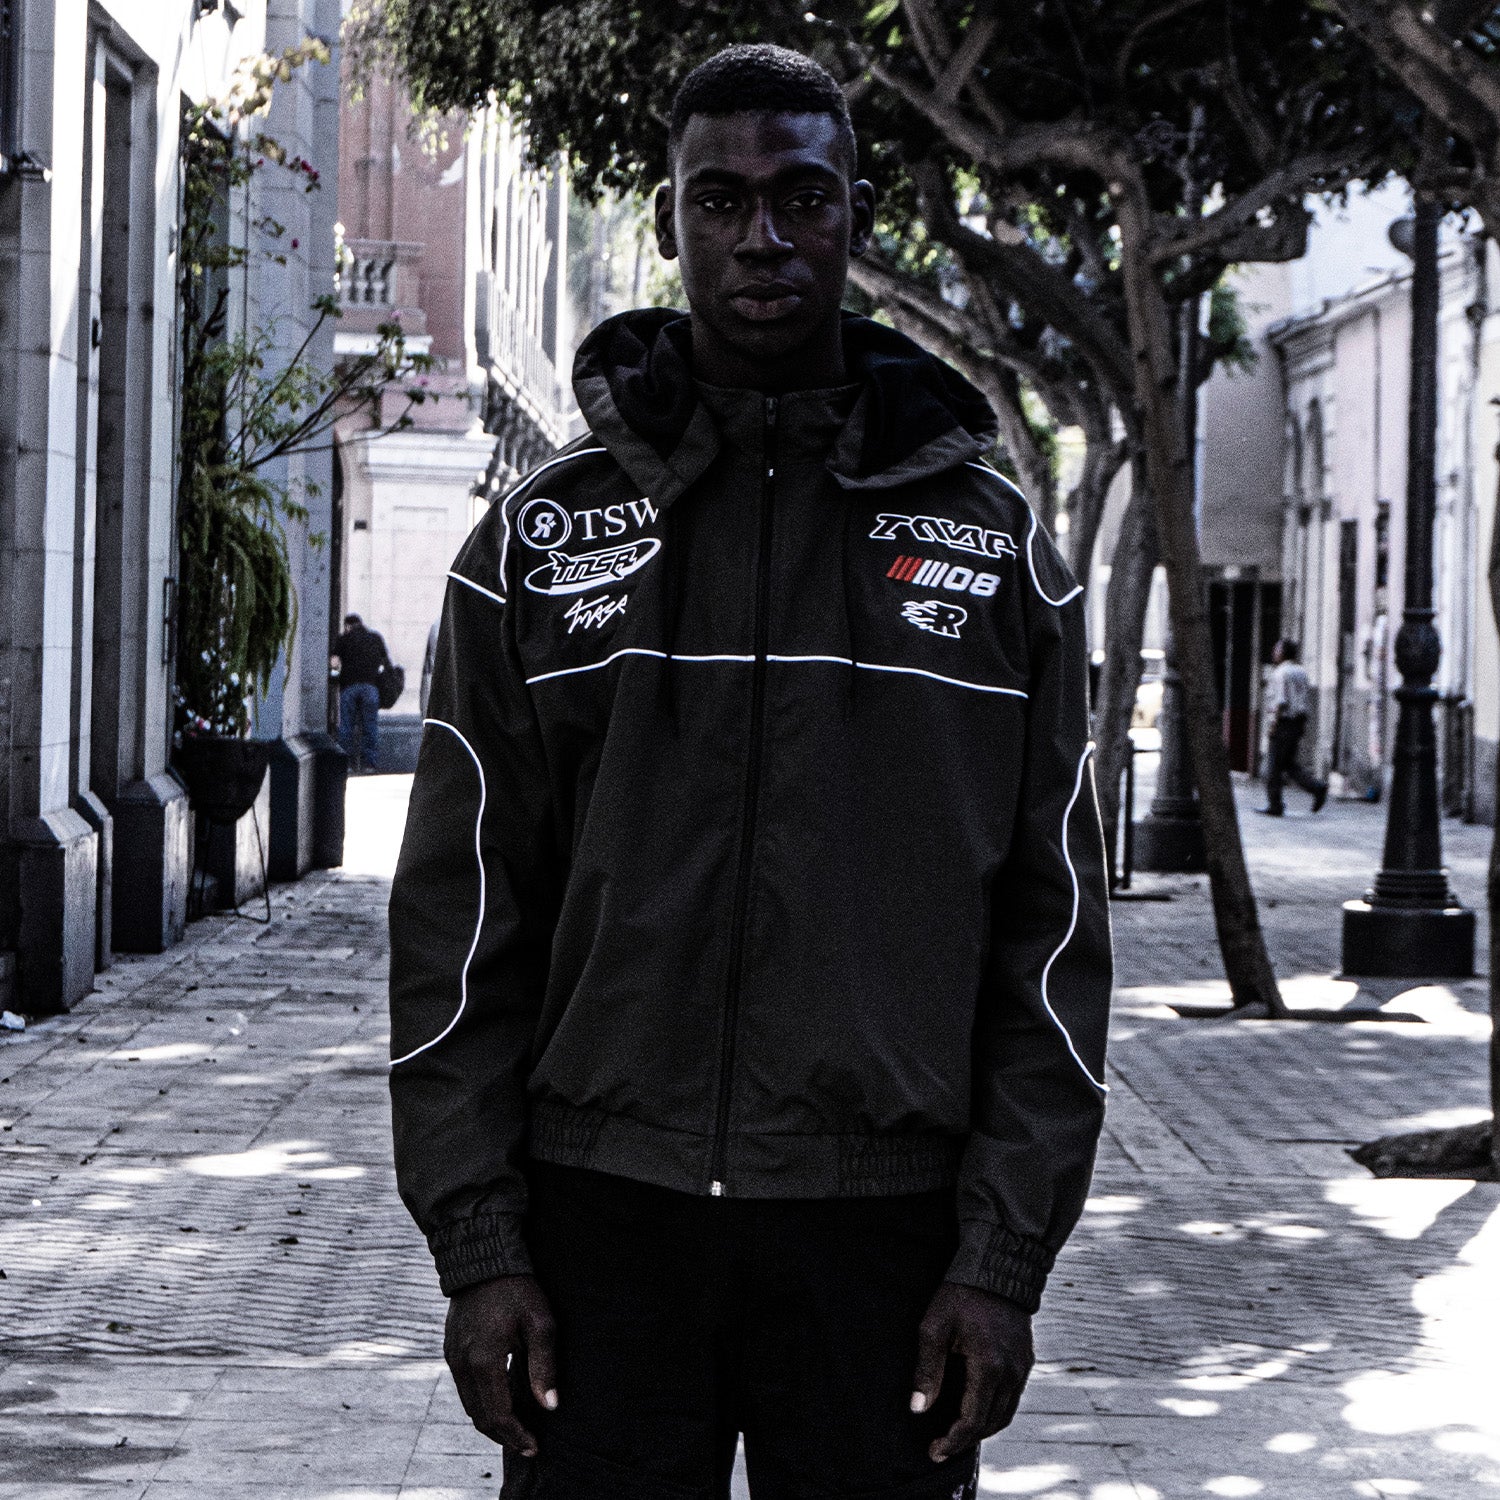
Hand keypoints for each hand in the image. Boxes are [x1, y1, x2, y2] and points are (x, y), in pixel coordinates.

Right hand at [445, 1275, 558, 1456]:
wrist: (483, 1260)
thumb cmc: (517, 1289)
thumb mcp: (540, 1323)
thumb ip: (544, 1366)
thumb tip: (550, 1405)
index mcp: (484, 1361)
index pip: (497, 1415)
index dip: (515, 1435)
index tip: (534, 1445)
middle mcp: (462, 1364)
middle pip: (480, 1417)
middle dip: (504, 1435)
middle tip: (527, 1443)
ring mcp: (452, 1358)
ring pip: (469, 1405)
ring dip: (491, 1421)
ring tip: (517, 1427)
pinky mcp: (450, 1350)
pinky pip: (464, 1388)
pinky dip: (481, 1402)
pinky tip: (501, 1400)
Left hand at [910, 1283, 1033, 1462]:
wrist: (996, 1268)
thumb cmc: (961, 1295)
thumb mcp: (934, 1328)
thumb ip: (927, 1371)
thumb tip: (918, 1409)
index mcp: (989, 1367)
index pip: (972, 1420)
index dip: (953, 1441)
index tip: (934, 1450)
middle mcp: (1011, 1372)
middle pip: (991, 1423)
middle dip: (966, 1440)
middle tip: (942, 1446)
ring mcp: (1021, 1367)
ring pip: (1005, 1414)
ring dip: (982, 1428)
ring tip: (958, 1433)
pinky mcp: (1025, 1360)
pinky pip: (1012, 1398)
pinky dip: (995, 1411)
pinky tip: (977, 1408)